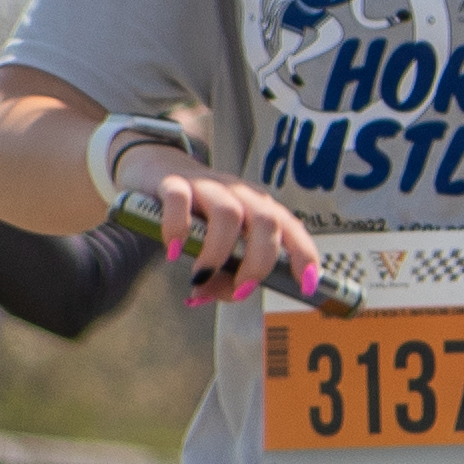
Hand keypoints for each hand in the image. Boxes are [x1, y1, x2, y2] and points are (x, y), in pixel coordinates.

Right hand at [130, 161, 325, 311]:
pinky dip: (178, 228)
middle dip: (258, 263)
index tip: (306, 285)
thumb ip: (219, 271)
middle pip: (265, 222)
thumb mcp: (216, 242)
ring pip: (227, 214)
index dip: (304, 255)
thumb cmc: (197, 213)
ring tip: (201, 277)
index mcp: (259, 207)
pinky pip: (179, 200)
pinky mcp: (173, 182)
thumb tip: (204, 294)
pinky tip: (174, 250)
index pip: (292, 228)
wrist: (156, 169)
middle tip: (240, 290)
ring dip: (218, 252)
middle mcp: (240, 194)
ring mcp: (208, 185)